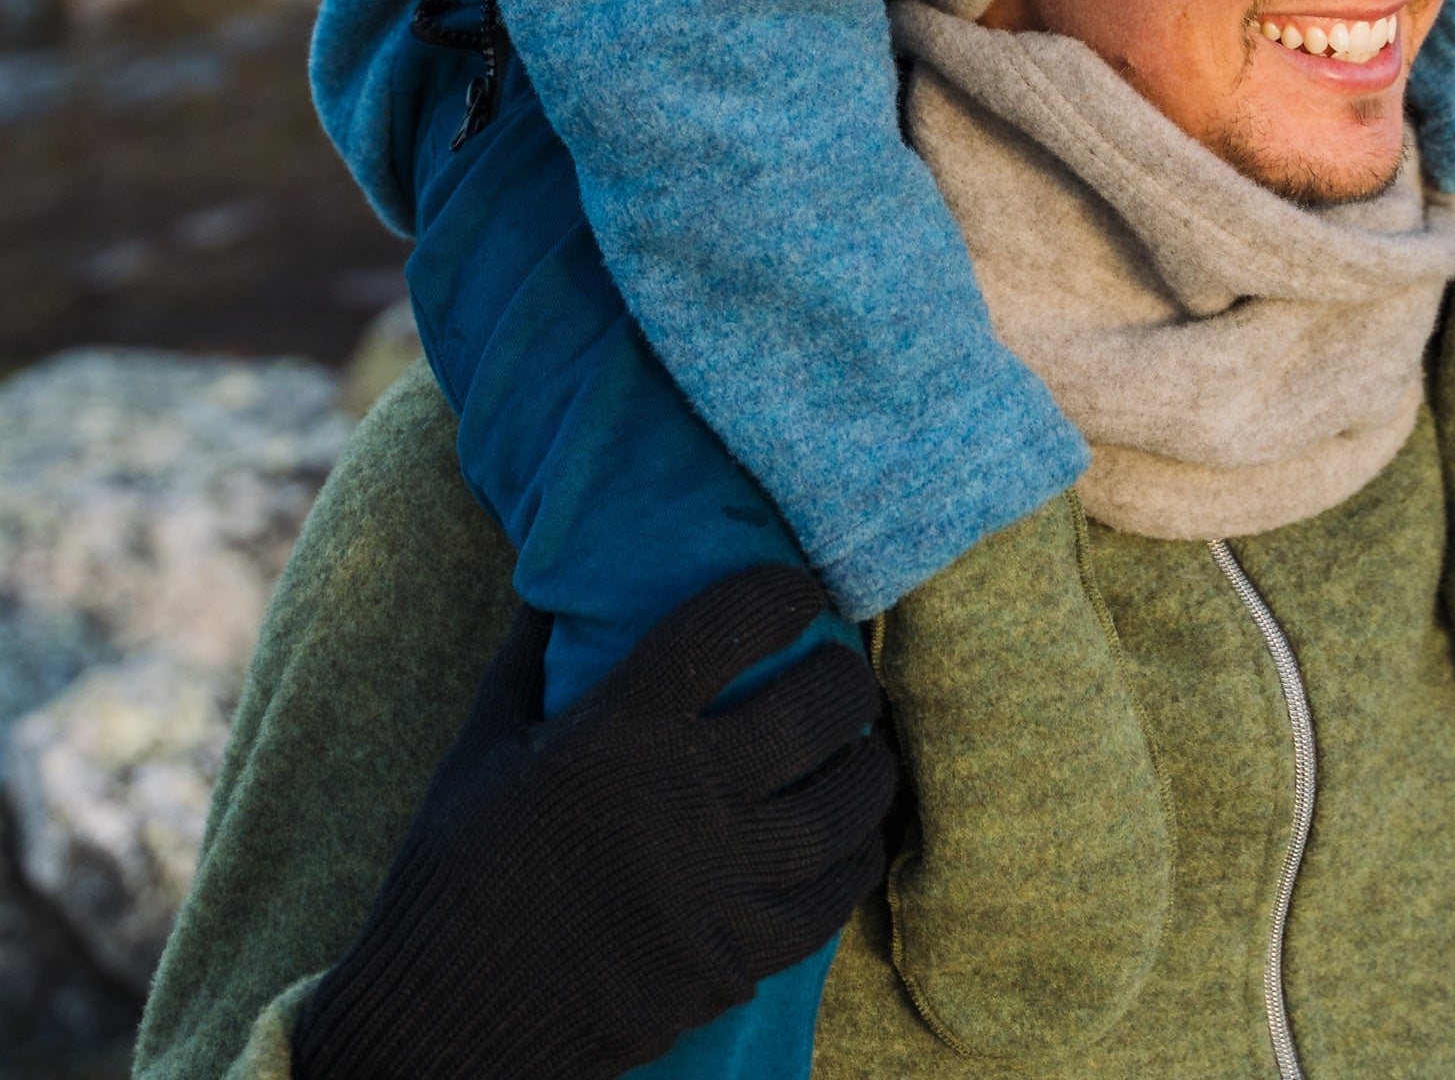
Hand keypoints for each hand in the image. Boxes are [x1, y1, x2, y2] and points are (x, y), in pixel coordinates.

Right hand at [296, 564, 894, 1079]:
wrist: (438, 1026)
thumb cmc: (454, 871)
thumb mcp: (482, 745)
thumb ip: (529, 654)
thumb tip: (556, 576)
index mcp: (615, 733)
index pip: (725, 628)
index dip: (778, 593)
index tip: (801, 589)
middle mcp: (678, 802)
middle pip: (813, 712)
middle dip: (846, 679)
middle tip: (846, 670)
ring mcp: (711, 890)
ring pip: (840, 810)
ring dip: (868, 769)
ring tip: (865, 749)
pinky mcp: (728, 963)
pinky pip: (825, 903)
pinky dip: (851, 861)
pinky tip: (852, 838)